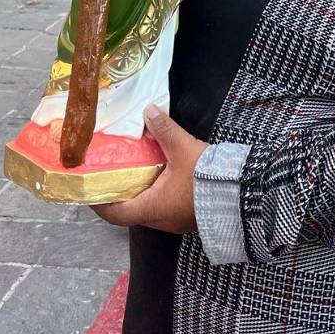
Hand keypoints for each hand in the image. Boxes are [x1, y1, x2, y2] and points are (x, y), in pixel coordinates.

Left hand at [91, 107, 207, 233]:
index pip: (114, 213)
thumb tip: (149, 111)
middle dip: (120, 191)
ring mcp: (176, 221)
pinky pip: (166, 206)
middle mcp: (160, 220)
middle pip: (130, 210)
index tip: (91, 186)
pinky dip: (159, 191)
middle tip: (114, 170)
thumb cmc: (208, 179)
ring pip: (149, 208)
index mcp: (152, 208)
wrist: (244, 196)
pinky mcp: (190, 216)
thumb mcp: (183, 149)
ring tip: (139, 168)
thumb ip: (164, 130)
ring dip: (142, 191)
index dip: (98, 202)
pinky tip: (164, 173)